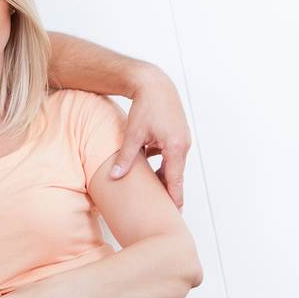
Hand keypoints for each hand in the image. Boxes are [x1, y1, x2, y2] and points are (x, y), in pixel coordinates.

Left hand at [109, 66, 190, 209]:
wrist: (154, 83)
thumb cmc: (146, 106)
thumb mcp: (133, 134)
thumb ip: (125, 158)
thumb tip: (115, 177)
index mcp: (176, 147)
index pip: (176, 181)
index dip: (174, 199)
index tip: (174, 214)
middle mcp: (183, 145)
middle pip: (175, 175)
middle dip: (167, 191)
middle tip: (162, 210)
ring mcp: (182, 140)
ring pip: (172, 165)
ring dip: (161, 176)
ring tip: (152, 192)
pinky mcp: (177, 135)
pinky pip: (170, 155)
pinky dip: (160, 163)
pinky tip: (147, 168)